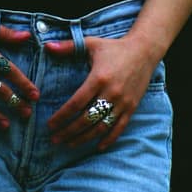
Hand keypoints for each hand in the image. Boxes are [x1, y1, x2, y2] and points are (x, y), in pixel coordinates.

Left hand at [45, 35, 157, 151]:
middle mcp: (111, 93)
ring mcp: (122, 102)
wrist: (145, 50)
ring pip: (101, 127)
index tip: (50, 125)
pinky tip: (97, 147)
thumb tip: (46, 46)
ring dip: (84, 138)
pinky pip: (119, 127)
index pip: (76, 104)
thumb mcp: (91, 44)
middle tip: (55, 139)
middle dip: (68, 132)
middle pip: (86, 119)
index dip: (61, 117)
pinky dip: (109, 139)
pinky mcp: (132, 107)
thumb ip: (68, 47)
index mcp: (98, 79)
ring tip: (70, 144)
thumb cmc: (115, 47)